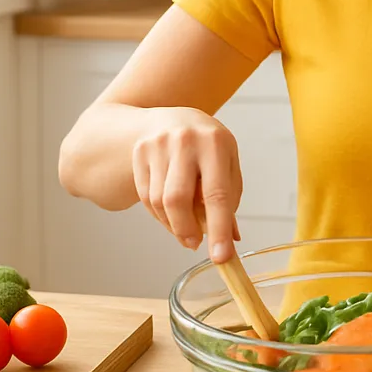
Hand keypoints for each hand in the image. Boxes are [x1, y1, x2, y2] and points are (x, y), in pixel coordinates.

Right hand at [131, 107, 242, 262]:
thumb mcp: (226, 163)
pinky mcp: (139, 154)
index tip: (221, 257)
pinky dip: (159, 215)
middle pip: (178, 199)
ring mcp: (158, 146)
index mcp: (215, 143)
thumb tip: (231, 240)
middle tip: (195, 244)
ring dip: (173, 224)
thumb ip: (229, 198)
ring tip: (186, 226)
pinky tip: (170, 214)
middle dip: (186, 230)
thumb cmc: (206, 145)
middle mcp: (184, 141)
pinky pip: (146, 197)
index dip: (219, 228)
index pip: (217, 193)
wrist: (171, 115)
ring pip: (159, 202)